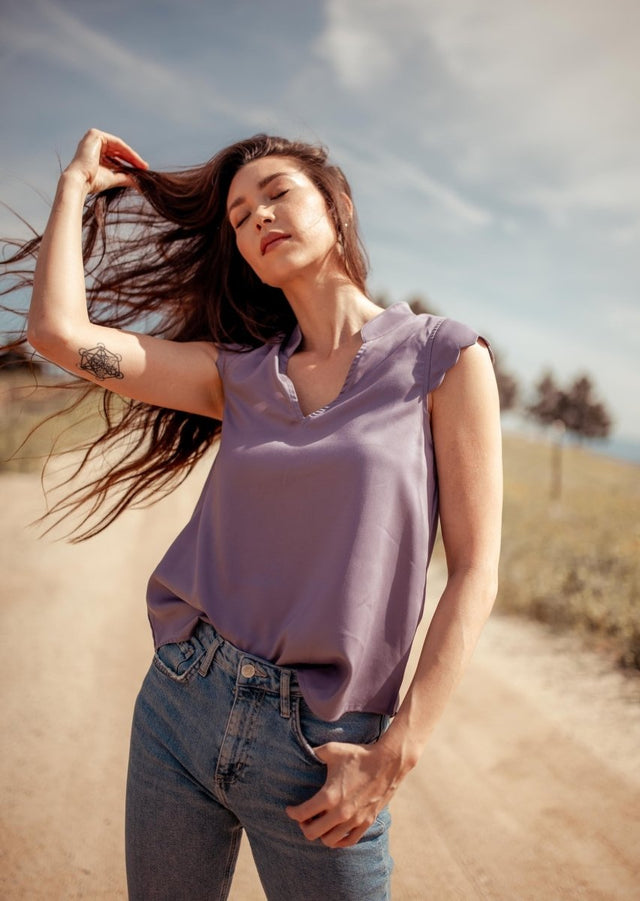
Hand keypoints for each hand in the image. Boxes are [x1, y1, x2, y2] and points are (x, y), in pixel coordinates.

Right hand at [63, 128, 148, 194]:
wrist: (80, 181)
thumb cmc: (92, 182)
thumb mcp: (113, 178)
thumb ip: (125, 177)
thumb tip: (139, 183)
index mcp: (94, 151)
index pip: (115, 154)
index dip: (129, 162)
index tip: (142, 170)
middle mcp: (93, 143)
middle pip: (118, 149)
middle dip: (132, 159)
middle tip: (145, 168)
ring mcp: (93, 137)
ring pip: (119, 146)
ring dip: (132, 156)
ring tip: (142, 166)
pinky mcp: (95, 135)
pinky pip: (117, 142)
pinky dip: (127, 151)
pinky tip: (136, 160)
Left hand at [285, 741, 402, 847]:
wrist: (388, 761)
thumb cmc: (358, 755)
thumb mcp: (332, 750)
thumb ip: (313, 752)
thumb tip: (301, 751)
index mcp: (329, 796)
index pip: (302, 814)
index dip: (292, 812)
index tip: (290, 809)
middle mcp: (340, 812)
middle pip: (312, 833)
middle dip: (303, 826)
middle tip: (304, 817)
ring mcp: (354, 820)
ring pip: (329, 840)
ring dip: (320, 833)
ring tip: (319, 822)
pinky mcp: (366, 822)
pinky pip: (348, 841)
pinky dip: (338, 840)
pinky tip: (334, 831)